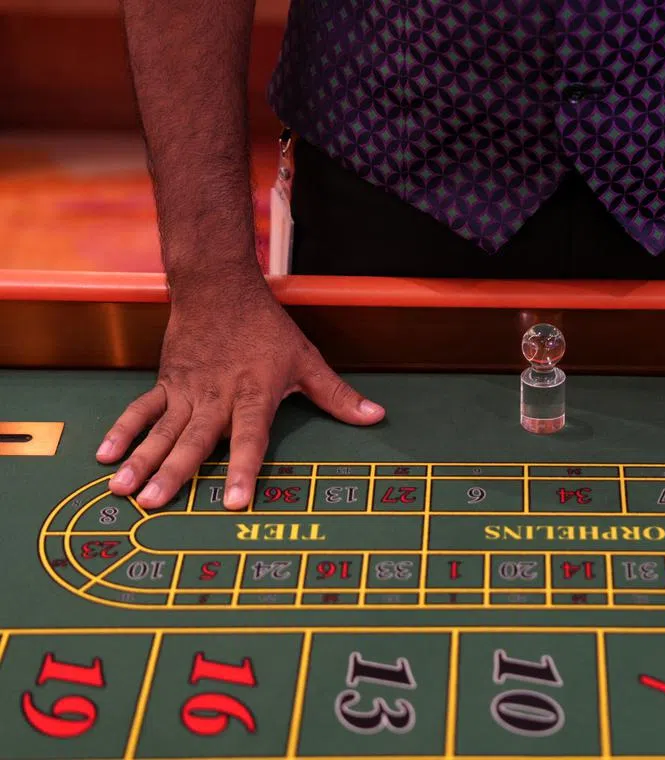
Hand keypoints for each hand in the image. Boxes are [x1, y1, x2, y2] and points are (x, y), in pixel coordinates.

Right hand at [96, 287, 383, 509]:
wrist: (219, 288)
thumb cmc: (267, 328)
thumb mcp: (307, 360)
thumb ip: (337, 396)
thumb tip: (375, 417)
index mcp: (253, 395)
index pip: (250, 439)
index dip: (242, 470)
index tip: (233, 502)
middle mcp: (217, 397)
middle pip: (194, 441)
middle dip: (174, 474)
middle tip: (154, 505)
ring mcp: (187, 391)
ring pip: (162, 431)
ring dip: (141, 461)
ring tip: (122, 491)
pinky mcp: (166, 383)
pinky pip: (141, 410)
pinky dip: (123, 432)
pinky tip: (107, 456)